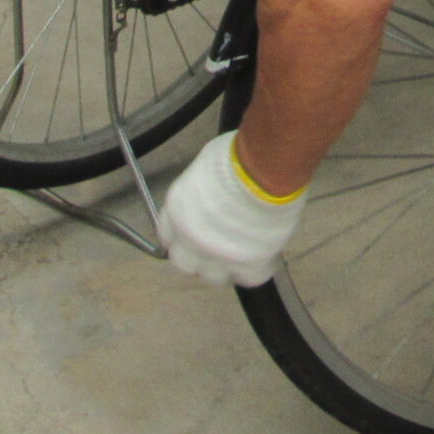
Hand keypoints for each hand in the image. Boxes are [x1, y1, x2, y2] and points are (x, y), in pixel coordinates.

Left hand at [158, 130, 304, 287]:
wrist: (265, 169)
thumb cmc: (238, 156)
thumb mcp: (205, 165)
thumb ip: (201, 188)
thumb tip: (209, 191)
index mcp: (177, 212)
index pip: (168, 237)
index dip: (184, 235)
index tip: (197, 231)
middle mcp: (190, 240)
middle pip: (185, 263)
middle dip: (198, 256)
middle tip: (218, 243)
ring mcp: (218, 256)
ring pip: (215, 276)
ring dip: (226, 264)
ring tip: (243, 248)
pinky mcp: (247, 265)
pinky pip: (249, 278)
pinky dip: (255, 268)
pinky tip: (263, 254)